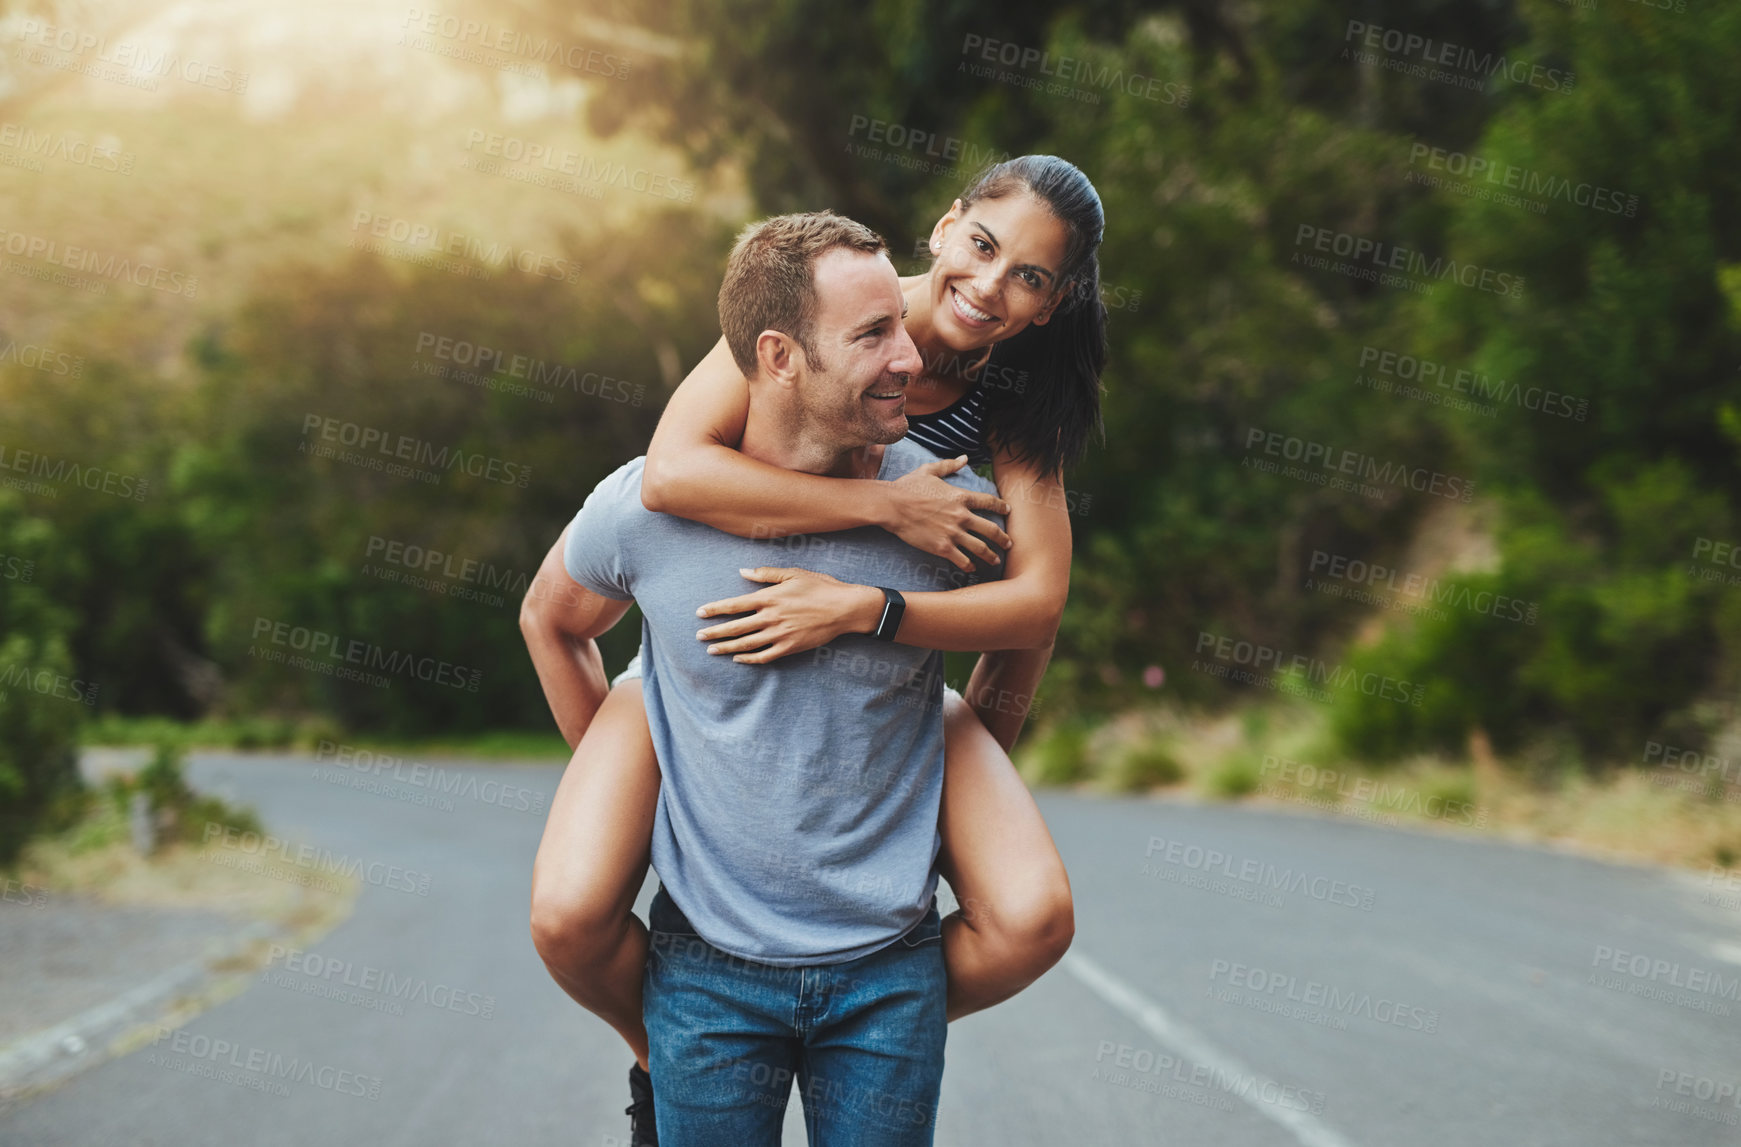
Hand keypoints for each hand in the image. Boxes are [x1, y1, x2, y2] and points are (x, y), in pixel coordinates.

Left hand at [695, 568, 883, 663]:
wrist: (844, 608)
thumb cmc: (820, 587)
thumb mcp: (793, 573)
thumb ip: (766, 574)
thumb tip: (743, 571)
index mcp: (769, 598)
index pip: (734, 605)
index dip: (715, 609)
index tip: (699, 613)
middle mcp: (770, 617)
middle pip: (735, 627)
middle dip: (714, 632)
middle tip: (698, 636)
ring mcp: (779, 635)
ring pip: (746, 644)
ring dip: (726, 648)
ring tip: (711, 650)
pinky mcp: (789, 647)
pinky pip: (764, 656)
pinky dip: (749, 659)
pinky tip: (738, 659)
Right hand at [882, 456, 1011, 571]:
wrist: (892, 506)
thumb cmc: (908, 486)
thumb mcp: (929, 470)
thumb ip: (949, 465)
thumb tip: (964, 458)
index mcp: (961, 496)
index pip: (989, 502)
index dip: (1001, 507)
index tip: (1007, 511)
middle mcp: (961, 516)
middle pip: (991, 529)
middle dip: (1002, 538)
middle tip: (1008, 543)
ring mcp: (953, 533)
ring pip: (980, 548)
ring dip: (990, 556)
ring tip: (995, 561)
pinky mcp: (942, 547)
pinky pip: (962, 560)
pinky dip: (969, 566)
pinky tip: (972, 568)